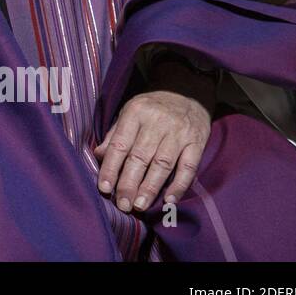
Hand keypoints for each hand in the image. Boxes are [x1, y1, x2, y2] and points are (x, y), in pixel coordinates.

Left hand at [95, 71, 211, 212]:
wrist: (188, 90)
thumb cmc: (153, 106)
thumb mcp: (130, 111)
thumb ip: (116, 134)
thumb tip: (98, 155)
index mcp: (136, 113)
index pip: (120, 145)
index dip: (111, 168)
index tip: (104, 188)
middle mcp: (157, 122)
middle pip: (140, 157)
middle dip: (129, 183)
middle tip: (122, 204)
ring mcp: (179, 133)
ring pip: (162, 164)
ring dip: (150, 188)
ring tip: (139, 205)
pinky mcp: (197, 142)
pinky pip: (188, 167)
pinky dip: (179, 185)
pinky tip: (169, 199)